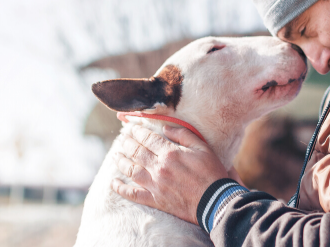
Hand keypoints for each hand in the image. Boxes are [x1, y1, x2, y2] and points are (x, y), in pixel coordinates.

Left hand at [112, 125, 228, 224]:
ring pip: (131, 170)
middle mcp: (159, 168)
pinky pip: (133, 194)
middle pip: (136, 152)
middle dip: (127, 143)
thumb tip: (166, 128)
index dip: (138, 131)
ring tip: (116, 156)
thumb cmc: (212, 173)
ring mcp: (155, 185)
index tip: (132, 127)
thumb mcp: (203, 148)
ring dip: (121, 161)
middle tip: (123, 139)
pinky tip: (114, 183)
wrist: (215, 202)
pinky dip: (121, 188)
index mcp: (170, 153)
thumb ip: (184, 135)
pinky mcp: (155, 200)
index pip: (148, 138)